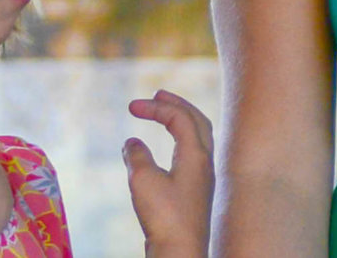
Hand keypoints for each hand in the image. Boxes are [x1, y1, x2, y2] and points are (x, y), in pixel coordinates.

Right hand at [125, 89, 214, 257]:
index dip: (156, 106)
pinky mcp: (195, 195)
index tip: (131, 107)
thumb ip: (136, 155)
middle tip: (159, 93)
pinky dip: (179, 143)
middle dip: (178, 105)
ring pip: (199, 140)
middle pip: (198, 122)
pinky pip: (192, 157)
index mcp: (197, 155)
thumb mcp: (143, 179)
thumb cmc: (164, 216)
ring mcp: (202, 180)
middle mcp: (205, 164)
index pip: (180, 117)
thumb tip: (132, 143)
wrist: (180, 253)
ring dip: (182, 122)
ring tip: (165, 115)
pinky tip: (165, 152)